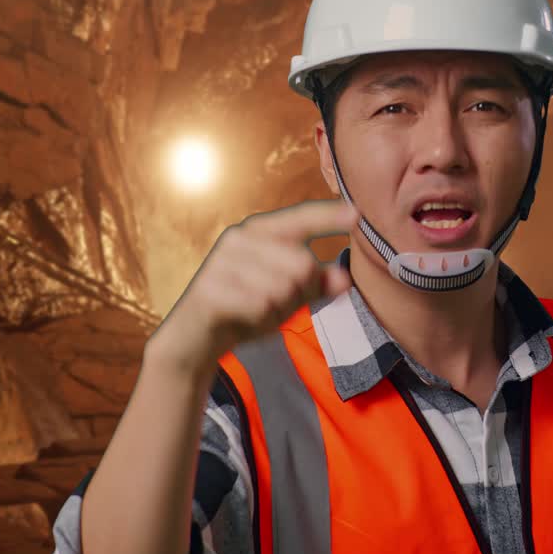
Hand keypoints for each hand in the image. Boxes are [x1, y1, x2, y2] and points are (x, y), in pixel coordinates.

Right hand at [148, 199, 357, 379]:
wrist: (194, 339)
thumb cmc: (245, 309)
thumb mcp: (287, 297)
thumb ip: (316, 286)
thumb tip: (346, 278)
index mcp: (259, 232)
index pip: (302, 219)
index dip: (330, 217)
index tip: (358, 214)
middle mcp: (239, 238)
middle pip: (302, 264)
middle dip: (299, 293)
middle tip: (276, 304)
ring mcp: (222, 261)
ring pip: (282, 288)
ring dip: (277, 309)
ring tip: (257, 311)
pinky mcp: (209, 288)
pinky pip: (259, 305)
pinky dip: (260, 319)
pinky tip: (244, 318)